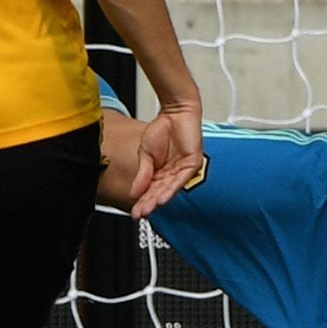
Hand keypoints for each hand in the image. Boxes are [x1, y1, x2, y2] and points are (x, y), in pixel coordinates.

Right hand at [128, 101, 206, 218]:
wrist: (174, 112)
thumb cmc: (161, 129)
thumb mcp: (145, 155)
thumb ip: (142, 175)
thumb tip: (133, 193)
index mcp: (160, 173)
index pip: (150, 191)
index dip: (141, 201)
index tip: (134, 212)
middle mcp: (172, 174)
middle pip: (160, 192)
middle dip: (148, 204)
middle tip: (139, 214)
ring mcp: (183, 170)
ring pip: (170, 189)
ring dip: (158, 199)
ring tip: (149, 209)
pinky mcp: (193, 164)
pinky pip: (181, 180)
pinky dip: (171, 189)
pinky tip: (162, 198)